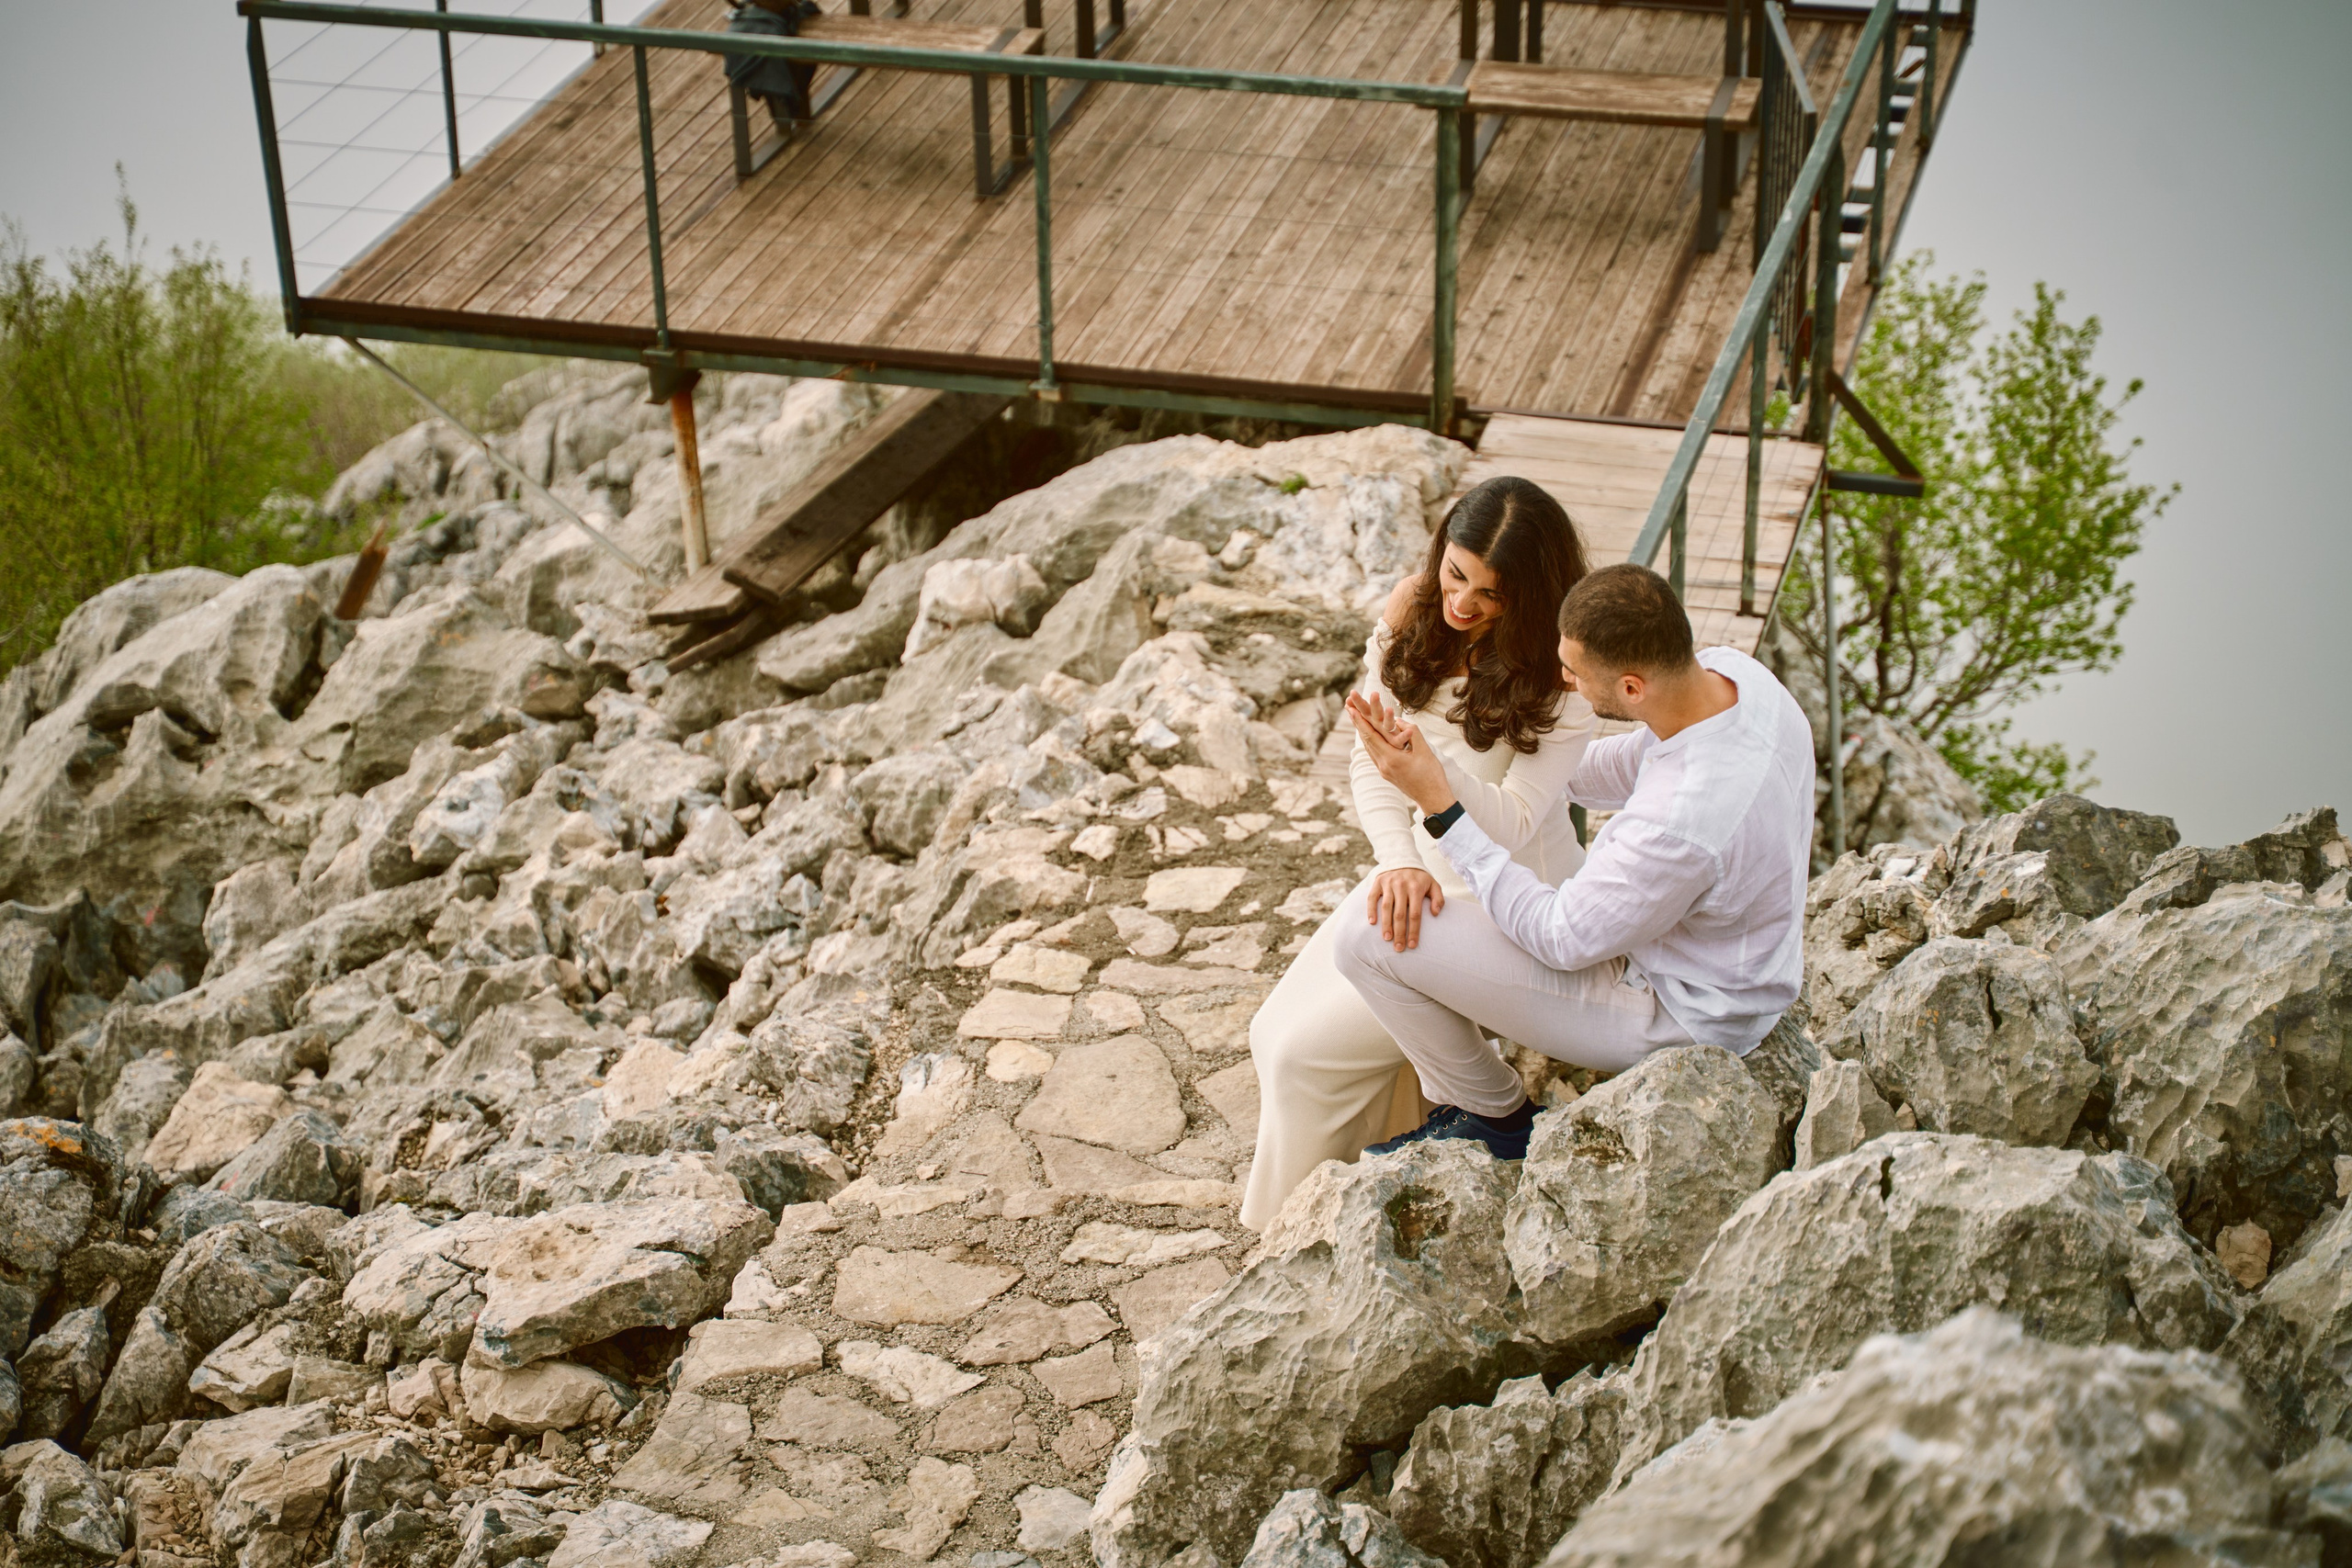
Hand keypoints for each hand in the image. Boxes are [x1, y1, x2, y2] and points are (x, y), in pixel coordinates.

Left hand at [1346, 693, 1454, 814]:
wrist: (1432, 798)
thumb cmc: (1431, 775)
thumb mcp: (1425, 751)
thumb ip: (1412, 733)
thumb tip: (1399, 720)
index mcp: (1392, 759)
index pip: (1371, 737)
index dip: (1361, 722)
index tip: (1351, 710)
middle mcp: (1383, 766)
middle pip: (1367, 741)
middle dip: (1358, 724)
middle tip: (1349, 708)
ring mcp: (1383, 771)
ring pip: (1369, 748)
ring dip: (1363, 733)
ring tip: (1356, 718)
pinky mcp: (1387, 773)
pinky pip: (1375, 755)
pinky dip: (1371, 742)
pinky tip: (1370, 736)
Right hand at [1367, 867, 1444, 950]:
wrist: (1403, 859)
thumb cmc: (1419, 878)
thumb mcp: (1433, 885)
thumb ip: (1438, 899)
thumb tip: (1435, 913)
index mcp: (1416, 888)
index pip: (1415, 914)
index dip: (1414, 931)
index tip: (1412, 945)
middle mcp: (1401, 886)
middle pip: (1400, 914)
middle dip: (1400, 933)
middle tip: (1399, 948)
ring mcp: (1388, 884)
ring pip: (1386, 907)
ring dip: (1386, 925)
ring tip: (1387, 939)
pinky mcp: (1378, 882)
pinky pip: (1372, 897)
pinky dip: (1371, 910)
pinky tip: (1372, 922)